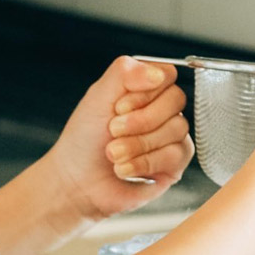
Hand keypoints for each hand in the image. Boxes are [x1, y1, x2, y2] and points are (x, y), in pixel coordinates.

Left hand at [49, 56, 194, 219]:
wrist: (78, 181)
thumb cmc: (84, 140)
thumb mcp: (98, 96)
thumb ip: (125, 72)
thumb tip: (157, 72)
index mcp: (146, 90)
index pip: (166, 75)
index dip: (145, 92)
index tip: (119, 107)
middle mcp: (163, 112)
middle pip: (176, 100)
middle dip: (140, 119)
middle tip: (113, 130)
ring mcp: (172, 138)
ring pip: (177, 129)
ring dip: (138, 144)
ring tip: (114, 153)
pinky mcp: (175, 164)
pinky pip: (176, 154)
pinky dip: (144, 162)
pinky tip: (125, 168)